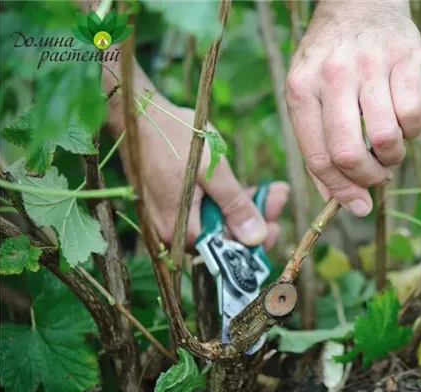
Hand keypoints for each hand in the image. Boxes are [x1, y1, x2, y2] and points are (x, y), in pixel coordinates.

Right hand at [125, 97, 288, 248]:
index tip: (278, 226)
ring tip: (273, 189)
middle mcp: (172, 231)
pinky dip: (227, 200)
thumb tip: (256, 239)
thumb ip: (235, 207)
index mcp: (180, 230)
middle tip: (279, 196)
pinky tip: (248, 187)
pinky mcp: (172, 204)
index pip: (225, 249)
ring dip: (245, 207)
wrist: (141, 114)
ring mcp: (170, 217)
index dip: (255, 240)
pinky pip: (205, 209)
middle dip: (255, 218)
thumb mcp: (213, 171)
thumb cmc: (175, 138)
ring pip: (217, 221)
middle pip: (223, 235)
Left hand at [286, 0, 420, 215]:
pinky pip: (413, 116)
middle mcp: (332, 75)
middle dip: (368, 179)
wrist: (359, 1)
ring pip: (385, 138)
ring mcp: (369, 65)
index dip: (341, 191)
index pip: (318, 156)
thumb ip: (316, 144)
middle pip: (349, 153)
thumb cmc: (331, 58)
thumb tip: (336, 199)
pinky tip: (405, 125)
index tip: (359, 206)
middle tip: (377, 177)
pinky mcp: (405, 57)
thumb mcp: (309, 93)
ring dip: (393, 157)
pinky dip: (413, 133)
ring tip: (390, 150)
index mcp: (301, 89)